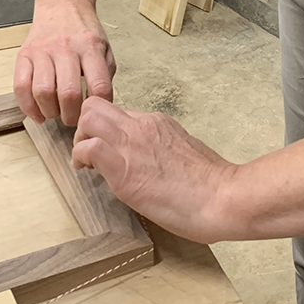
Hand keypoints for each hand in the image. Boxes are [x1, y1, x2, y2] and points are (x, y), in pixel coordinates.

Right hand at [14, 0, 115, 125]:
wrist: (62, 4)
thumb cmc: (84, 32)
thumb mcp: (105, 48)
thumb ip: (105, 75)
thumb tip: (100, 106)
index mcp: (90, 47)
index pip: (99, 85)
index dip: (98, 106)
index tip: (94, 112)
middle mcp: (66, 47)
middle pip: (68, 93)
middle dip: (72, 116)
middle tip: (73, 119)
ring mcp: (42, 50)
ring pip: (42, 92)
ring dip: (50, 112)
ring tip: (56, 114)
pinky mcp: (24, 54)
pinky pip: (20, 86)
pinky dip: (28, 107)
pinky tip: (38, 113)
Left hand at [72, 96, 239, 243]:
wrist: (224, 197)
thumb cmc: (212, 184)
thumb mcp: (185, 151)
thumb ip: (162, 146)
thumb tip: (149, 157)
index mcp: (157, 122)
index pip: (118, 111)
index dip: (104, 128)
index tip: (104, 148)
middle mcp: (142, 126)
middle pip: (95, 105)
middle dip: (83, 127)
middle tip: (89, 154)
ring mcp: (132, 145)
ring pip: (88, 118)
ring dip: (79, 141)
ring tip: (87, 165)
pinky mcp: (125, 170)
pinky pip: (89, 148)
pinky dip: (81, 159)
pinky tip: (89, 174)